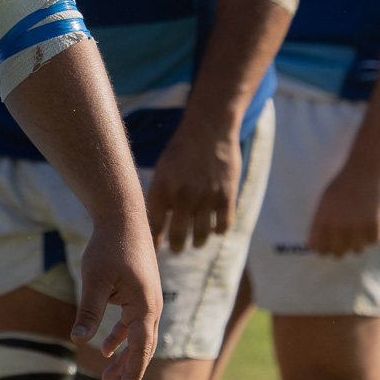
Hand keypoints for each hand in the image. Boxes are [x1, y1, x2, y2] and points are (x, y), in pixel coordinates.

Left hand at [70, 222, 162, 379]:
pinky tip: (106, 349)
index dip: (131, 373)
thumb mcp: (95, 280)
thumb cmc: (109, 246)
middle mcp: (151, 306)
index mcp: (145, 306)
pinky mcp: (137, 294)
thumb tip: (78, 341)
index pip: (141, 349)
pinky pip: (131, 324)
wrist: (122, 217)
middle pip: (141, 349)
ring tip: (107, 378)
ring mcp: (145, 301)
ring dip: (123, 358)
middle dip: (127, 372)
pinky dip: (120, 338)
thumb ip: (89, 311)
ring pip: (136, 338)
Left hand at [144, 121, 241, 253]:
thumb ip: (160, 196)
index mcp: (162, 188)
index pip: (154, 226)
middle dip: (176, 246)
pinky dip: (218, 230)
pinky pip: (223, 226)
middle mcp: (183, 195)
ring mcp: (206, 197)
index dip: (154, 242)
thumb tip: (155, 225)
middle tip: (176, 248)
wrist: (208, 129)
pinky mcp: (226, 196)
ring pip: (201, 236)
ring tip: (195, 241)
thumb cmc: (181, 150)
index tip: (153, 250)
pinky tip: (214, 228)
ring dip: (197, 242)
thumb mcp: (163, 170)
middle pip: (178, 237)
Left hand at [307, 158, 379, 256]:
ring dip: (358, 242)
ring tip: (360, 229)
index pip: (320, 248)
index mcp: (322, 219)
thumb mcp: (325, 200)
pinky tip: (371, 223)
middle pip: (337, 253)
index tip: (329, 247)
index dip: (324, 250)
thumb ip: (318, 224)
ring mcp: (357, 226)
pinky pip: (373, 241)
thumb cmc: (344, 183)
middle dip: (341, 249)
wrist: (366, 169)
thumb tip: (309, 246)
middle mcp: (338, 226)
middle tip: (347, 240)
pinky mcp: (375, 225)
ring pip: (357, 250)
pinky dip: (373, 235)